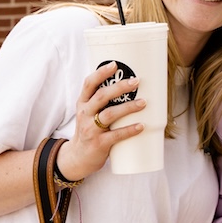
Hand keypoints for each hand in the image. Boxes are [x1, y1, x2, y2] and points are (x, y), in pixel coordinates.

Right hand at [56, 62, 145, 181]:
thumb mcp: (88, 113)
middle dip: (119, 87)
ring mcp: (91, 129)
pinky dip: (129, 130)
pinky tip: (141, 126)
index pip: (88, 84)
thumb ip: (101, 100)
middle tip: (136, 82)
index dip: (101, 73)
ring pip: (109, 114)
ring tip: (143, 103)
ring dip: (128, 107)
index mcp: (83, 103)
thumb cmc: (89, 130)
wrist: (78, 157)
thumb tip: (127, 84)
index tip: (114, 65)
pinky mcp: (99, 144)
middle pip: (101, 96)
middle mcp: (85, 114)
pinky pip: (116, 135)